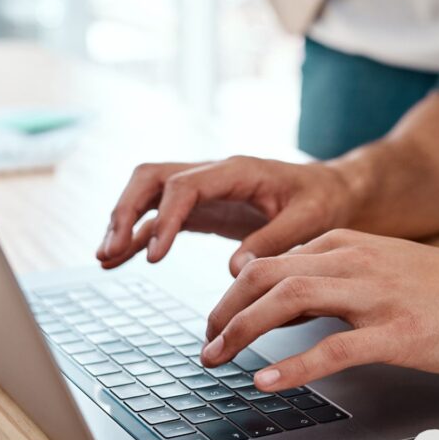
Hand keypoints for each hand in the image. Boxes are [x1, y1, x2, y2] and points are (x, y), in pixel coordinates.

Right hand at [96, 157, 356, 274]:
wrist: (332, 191)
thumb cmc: (323, 200)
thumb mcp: (310, 219)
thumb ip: (275, 240)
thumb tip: (237, 269)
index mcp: (237, 170)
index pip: (186, 186)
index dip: (165, 218)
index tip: (155, 256)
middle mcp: (213, 173)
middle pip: (152, 177)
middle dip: (126, 209)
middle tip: (112, 248)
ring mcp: (204, 190)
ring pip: (148, 194)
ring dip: (124, 221)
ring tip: (105, 258)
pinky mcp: (203, 209)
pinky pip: (160, 216)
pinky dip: (138, 235)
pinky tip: (118, 259)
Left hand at [199, 229, 438, 390]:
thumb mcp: (383, 264)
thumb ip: (336, 273)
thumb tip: (287, 297)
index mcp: (349, 244)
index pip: (272, 259)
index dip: (236, 291)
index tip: (220, 318)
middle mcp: (355, 262)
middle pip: (267, 274)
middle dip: (226, 308)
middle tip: (206, 340)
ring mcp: (375, 296)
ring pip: (289, 300)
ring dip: (243, 329)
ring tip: (218, 356)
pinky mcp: (397, 333)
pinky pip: (333, 348)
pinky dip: (293, 365)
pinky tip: (267, 380)